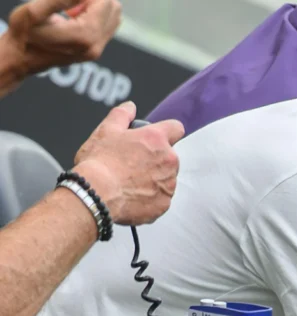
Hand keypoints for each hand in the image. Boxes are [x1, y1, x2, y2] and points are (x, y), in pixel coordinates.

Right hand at [4, 0, 120, 78]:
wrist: (21, 60)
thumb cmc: (23, 34)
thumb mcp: (33, 12)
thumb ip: (60, 0)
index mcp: (84, 35)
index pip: (105, 2)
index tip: (67, 0)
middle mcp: (96, 45)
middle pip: (113, 8)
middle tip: (69, 3)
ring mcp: (97, 50)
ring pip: (114, 16)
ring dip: (95, 6)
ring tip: (70, 9)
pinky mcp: (96, 51)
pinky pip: (108, 25)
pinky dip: (95, 15)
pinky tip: (73, 16)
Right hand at [73, 101, 184, 224]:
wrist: (95, 194)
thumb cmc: (99, 162)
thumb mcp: (106, 130)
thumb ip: (122, 115)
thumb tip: (131, 107)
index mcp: (156, 139)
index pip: (176, 128)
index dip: (167, 132)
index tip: (156, 139)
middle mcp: (169, 160)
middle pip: (170, 156)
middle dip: (156, 159)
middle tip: (133, 165)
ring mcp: (168, 183)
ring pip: (167, 179)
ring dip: (154, 179)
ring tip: (130, 183)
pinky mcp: (164, 203)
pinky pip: (161, 199)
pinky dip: (150, 199)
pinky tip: (132, 197)